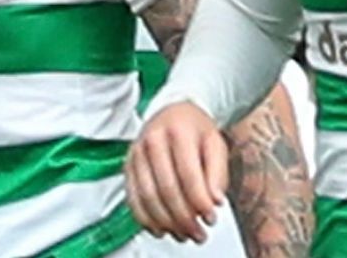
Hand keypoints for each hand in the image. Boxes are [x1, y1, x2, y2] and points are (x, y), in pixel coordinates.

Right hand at [126, 101, 228, 243]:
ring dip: (166, 222)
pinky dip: (145, 218)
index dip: (200, 201)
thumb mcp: (216, 144)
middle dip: (184, 218)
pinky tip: (160, 228)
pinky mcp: (127, 165)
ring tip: (183, 234)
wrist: (172, 112)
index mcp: (178, 132)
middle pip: (166, 188)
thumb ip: (218, 173)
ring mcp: (136, 153)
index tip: (211, 217)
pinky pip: (132, 197)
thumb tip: (215, 200)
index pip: (188, 174)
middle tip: (199, 233)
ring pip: (148, 196)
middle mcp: (152, 140)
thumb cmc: (195, 130)